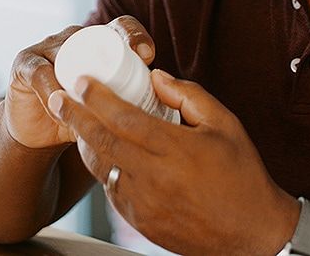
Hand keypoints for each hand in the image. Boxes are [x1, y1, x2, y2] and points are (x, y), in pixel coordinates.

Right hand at [3, 16, 156, 149]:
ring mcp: (49, 47)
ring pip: (69, 54)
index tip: (149, 57)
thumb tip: (174, 112)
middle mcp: (75, 38)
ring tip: (94, 103)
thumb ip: (136, 102)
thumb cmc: (83, 117)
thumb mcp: (113, 108)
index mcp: (100, 42)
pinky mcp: (25, 64)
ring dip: (81, 79)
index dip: (135, 36)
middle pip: (96, 35)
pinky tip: (62, 109)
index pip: (122, 27)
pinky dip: (53, 93)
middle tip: (128, 73)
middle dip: (113, 51)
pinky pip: (41, 74)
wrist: (39, 133)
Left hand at [48, 69, 298, 255]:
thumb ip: (189, 96)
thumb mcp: (225, 124)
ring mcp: (145, 203)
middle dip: (75, 117)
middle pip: (102, 142)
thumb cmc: (242, 174)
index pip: (125, 119)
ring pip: (101, 169)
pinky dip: (104, 170)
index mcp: (176, 150)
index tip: (82, 81)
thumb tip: (156, 77)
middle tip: (56, 99)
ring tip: (74, 124)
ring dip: (85, 144)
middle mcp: (155, 177)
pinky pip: (112, 191)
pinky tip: (103, 155)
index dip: (98, 98)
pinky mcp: (141, 222)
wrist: (252, 233)